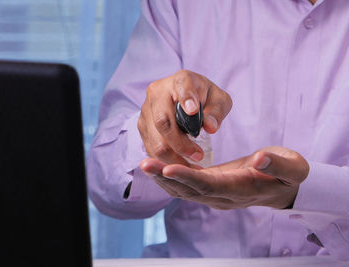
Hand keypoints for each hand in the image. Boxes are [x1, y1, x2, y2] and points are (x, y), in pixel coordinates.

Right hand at [138, 70, 231, 164]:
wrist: (186, 99)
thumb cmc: (204, 99)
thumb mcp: (219, 100)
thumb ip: (217, 112)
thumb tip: (210, 127)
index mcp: (180, 80)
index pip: (181, 87)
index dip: (186, 98)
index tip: (194, 111)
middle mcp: (157, 92)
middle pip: (162, 121)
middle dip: (180, 144)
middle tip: (198, 155)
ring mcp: (146, 110)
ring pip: (155, 139)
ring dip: (173, 157)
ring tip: (192, 165)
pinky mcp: (143, 127)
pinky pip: (150, 148)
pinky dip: (165, 161)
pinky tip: (180, 167)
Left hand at [140, 146, 309, 208]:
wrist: (282, 188)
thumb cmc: (287, 175)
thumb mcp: (292, 167)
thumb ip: (278, 164)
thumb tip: (261, 158)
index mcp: (241, 189)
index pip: (210, 185)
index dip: (188, 178)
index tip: (168, 167)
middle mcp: (223, 196)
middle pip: (190, 190)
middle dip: (166, 177)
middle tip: (144, 164)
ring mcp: (215, 194)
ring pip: (184, 190)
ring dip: (163, 178)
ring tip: (144, 165)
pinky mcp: (210, 187)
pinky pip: (186, 185)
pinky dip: (170, 177)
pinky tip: (157, 167)